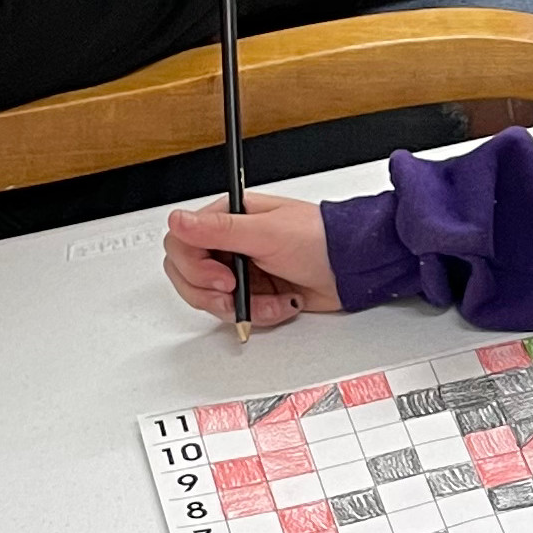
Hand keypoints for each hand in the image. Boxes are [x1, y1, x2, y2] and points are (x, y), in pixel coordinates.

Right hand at [164, 196, 340, 324]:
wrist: (355, 267)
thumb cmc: (321, 238)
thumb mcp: (267, 232)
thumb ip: (218, 230)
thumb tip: (177, 220)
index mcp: (228, 218)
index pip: (181, 242)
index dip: (193, 266)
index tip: (222, 278)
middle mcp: (229, 243)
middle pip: (188, 274)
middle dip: (210, 292)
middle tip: (237, 291)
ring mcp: (241, 270)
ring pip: (210, 299)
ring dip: (240, 307)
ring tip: (269, 300)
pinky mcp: (255, 293)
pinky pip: (238, 313)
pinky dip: (259, 314)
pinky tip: (283, 303)